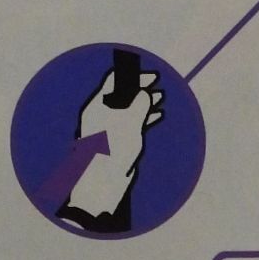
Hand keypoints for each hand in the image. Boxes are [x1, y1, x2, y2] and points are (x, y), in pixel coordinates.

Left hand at [61, 62, 163, 220]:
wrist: (102, 184)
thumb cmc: (111, 152)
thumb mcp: (128, 123)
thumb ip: (138, 105)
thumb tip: (144, 93)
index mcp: (97, 106)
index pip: (114, 82)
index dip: (133, 76)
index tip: (150, 74)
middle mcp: (101, 114)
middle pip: (122, 94)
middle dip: (140, 88)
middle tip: (157, 82)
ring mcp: (108, 127)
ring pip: (129, 108)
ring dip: (145, 102)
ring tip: (161, 97)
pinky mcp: (116, 141)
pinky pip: (132, 123)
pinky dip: (145, 117)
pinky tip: (158, 114)